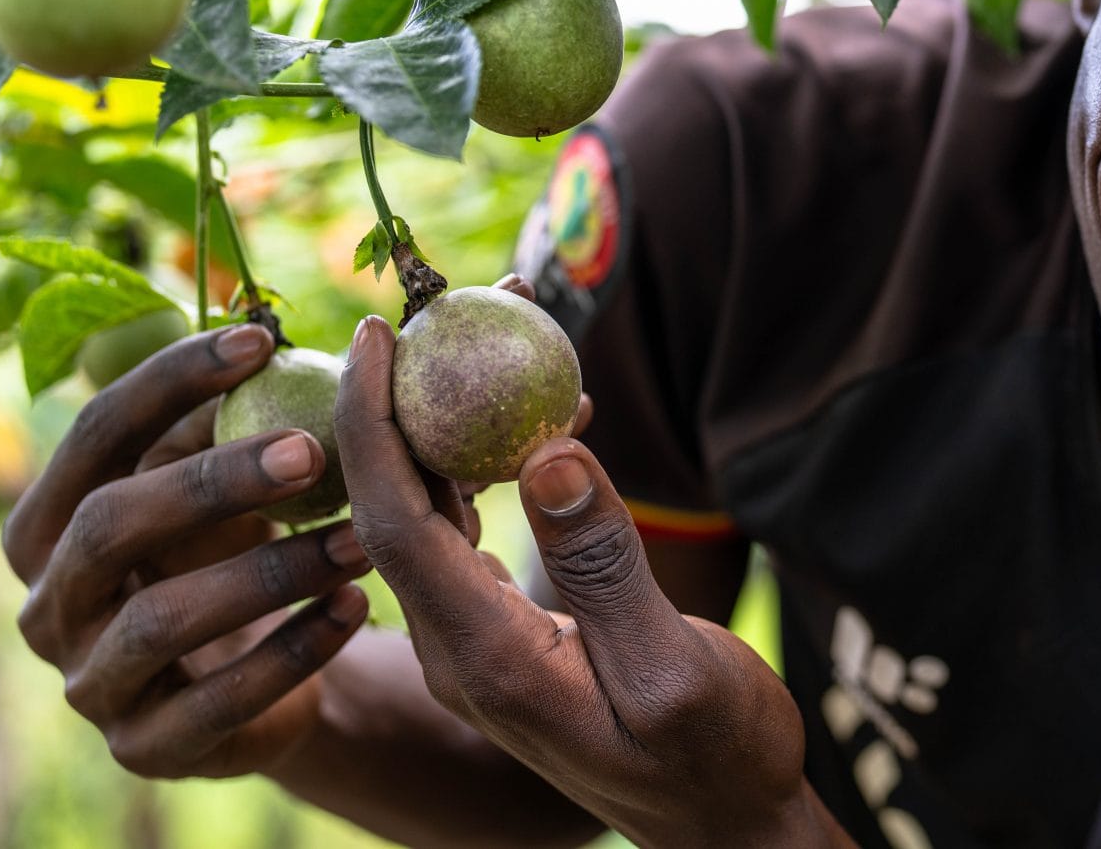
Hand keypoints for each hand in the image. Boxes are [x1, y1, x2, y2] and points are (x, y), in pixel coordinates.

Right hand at [2, 324, 374, 778]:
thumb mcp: (214, 494)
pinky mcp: (142, 749)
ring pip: (163, 619)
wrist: (248, 690)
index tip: (260, 340)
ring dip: (271, 570)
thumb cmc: (223, 559)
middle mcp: (46, 604)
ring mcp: (86, 683)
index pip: (95, 434)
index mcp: (47, 523)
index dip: (169, 380)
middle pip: (110, 523)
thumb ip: (218, 430)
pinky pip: (217, 700)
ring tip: (363, 536)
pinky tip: (356, 606)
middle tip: (312, 450)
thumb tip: (265, 337)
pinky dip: (293, 649)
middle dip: (212, 479)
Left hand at [338, 314, 845, 848]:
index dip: (371, 424)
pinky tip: (545, 419)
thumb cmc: (716, 758)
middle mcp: (461, 649)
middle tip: (437, 304)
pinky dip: (496, 466)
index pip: (395, 523)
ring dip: (451, 426)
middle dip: (402, 399)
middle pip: (399, 505)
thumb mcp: (674, 670)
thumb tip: (548, 451)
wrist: (728, 830)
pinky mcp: (512, 636)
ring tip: (491, 335)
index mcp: (485, 659)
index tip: (372, 333)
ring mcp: (481, 644)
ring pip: (438, 515)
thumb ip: (606, 569)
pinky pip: (479, 536)